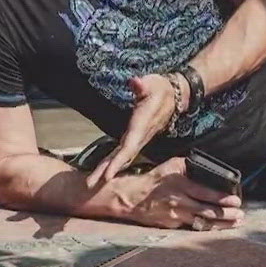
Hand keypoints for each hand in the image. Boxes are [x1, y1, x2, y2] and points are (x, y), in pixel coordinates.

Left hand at [87, 73, 181, 187]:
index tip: (108, 175)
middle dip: (107, 171)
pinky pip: (122, 154)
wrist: (175, 96)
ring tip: (92, 182)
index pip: (129, 146)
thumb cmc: (161, 89)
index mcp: (141, 125)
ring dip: (107, 170)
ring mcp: (138, 139)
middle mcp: (140, 136)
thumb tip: (134, 82)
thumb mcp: (152, 83)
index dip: (118, 161)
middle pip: (123, 158)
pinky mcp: (135, 138)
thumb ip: (142, 85)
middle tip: (90, 184)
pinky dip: (113, 163)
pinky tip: (103, 171)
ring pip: (122, 158)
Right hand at [116, 157, 243, 230]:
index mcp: (181, 185)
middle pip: (207, 211)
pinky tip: (217, 228)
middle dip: (227, 215)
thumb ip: (189, 166)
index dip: (223, 198)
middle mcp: (180, 202)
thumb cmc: (154, 179)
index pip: (206, 193)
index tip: (236, 200)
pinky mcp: (172, 225)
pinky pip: (192, 227)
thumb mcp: (172, 166)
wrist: (132, 198)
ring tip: (235, 223)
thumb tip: (207, 167)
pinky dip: (205, 228)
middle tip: (241, 215)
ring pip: (202, 223)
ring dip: (220, 224)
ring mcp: (176, 216)